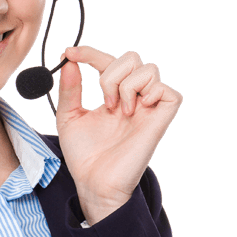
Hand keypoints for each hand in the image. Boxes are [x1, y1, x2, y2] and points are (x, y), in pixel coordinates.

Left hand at [56, 45, 182, 224]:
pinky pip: (168, 92)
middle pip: (132, 58)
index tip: (69, 54)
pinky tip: (135, 111)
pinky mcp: (160, 120)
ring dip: (126, 86)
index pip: (108, 62)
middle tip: (103, 102)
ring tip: (118, 111)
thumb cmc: (84, 156)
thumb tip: (68, 62)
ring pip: (149, 70)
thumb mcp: (68, 118)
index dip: (89, 53)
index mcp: (111, 96)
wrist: (94, 183)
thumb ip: (69, 90)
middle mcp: (132, 99)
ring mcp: (147, 108)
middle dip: (111, 73)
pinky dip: (151, 93)